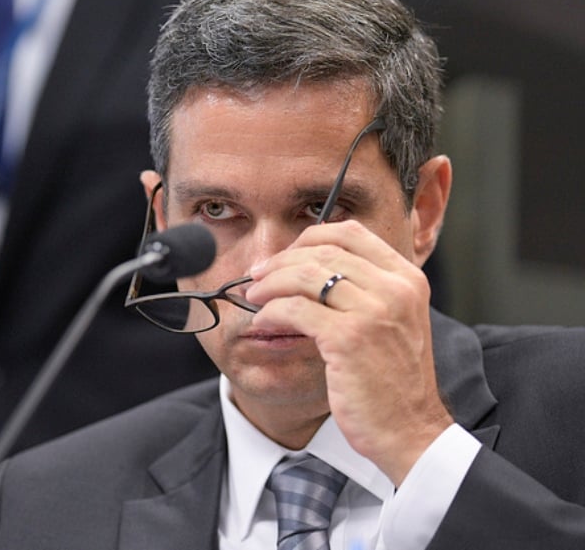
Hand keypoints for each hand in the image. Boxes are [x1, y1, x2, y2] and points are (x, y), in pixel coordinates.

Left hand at [246, 220, 452, 485]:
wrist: (410, 431)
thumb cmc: (393, 381)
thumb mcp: (392, 322)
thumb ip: (363, 291)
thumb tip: (308, 267)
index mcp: (407, 278)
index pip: (350, 233)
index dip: (308, 238)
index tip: (285, 256)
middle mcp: (395, 287)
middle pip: (322, 250)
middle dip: (281, 260)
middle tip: (257, 275)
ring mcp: (374, 311)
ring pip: (305, 274)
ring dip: (270, 283)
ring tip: (254, 296)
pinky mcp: (349, 337)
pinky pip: (295, 309)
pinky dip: (272, 311)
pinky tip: (264, 322)